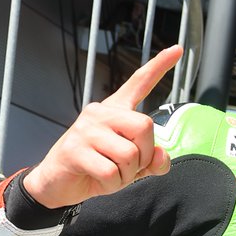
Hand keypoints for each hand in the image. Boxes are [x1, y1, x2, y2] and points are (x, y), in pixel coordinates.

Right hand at [23, 45, 182, 208]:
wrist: (58, 183)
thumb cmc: (96, 169)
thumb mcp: (130, 167)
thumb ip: (151, 161)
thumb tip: (162, 155)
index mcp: (115, 111)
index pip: (138, 83)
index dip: (159, 67)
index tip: (177, 50)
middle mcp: (100, 113)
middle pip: (144, 126)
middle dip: (144, 154)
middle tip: (128, 166)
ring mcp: (86, 129)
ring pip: (128, 154)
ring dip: (126, 174)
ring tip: (110, 173)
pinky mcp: (75, 150)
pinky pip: (110, 172)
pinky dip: (112, 184)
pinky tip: (99, 180)